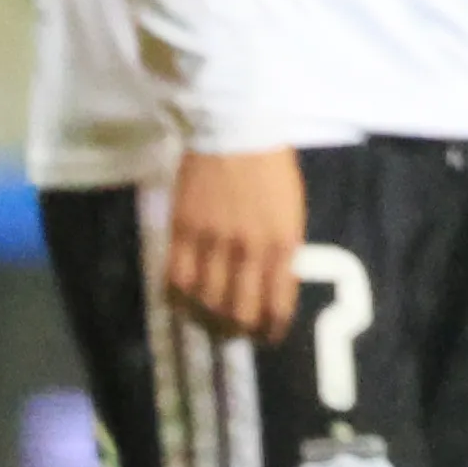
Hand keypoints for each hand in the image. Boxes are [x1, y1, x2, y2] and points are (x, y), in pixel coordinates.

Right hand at [167, 147, 306, 344]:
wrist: (235, 129)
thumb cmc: (271, 167)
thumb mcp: (292, 210)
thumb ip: (284, 250)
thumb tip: (274, 288)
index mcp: (283, 242)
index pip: (277, 303)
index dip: (271, 328)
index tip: (268, 337)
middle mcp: (248, 249)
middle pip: (238, 311)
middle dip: (238, 330)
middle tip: (235, 332)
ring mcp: (212, 241)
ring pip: (205, 300)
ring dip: (207, 317)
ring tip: (209, 319)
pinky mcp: (182, 231)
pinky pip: (175, 279)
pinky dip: (178, 298)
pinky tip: (183, 301)